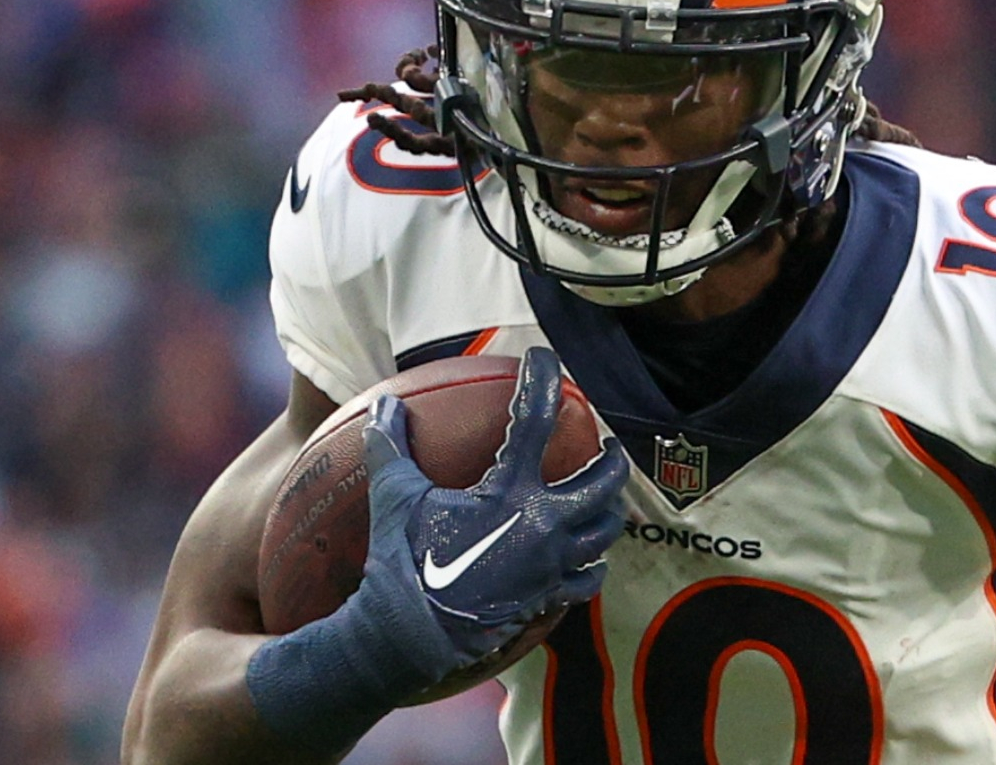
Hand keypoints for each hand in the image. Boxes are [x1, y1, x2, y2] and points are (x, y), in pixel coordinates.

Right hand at [246, 347, 628, 745]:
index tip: (543, 358)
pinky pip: (589, 579)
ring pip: (606, 531)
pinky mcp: (549, 597)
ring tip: (603, 498)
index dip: (542, 380)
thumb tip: (384, 404)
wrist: (410, 636)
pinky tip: (586, 557)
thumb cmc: (402, 562)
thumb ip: (391, 446)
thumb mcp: (394, 497)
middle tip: (605, 446)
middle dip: (612, 458)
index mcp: (511, 492)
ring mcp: (552, 564)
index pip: (537, 419)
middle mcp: (544, 525)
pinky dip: (593, 564)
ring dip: (609, 509)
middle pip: (604, 480)